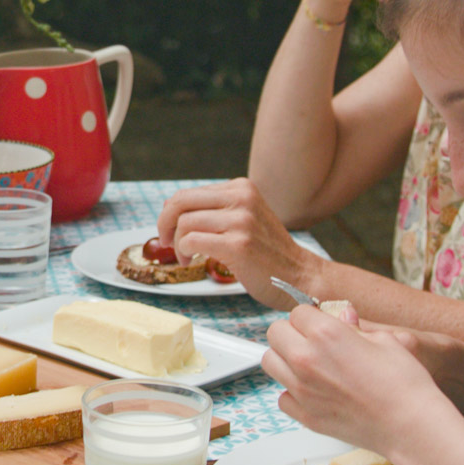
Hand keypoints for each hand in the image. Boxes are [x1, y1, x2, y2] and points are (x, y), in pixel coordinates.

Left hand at [156, 179, 323, 307]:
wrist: (299, 276)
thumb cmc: (267, 253)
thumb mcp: (245, 218)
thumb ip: (214, 210)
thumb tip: (170, 207)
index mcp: (242, 188)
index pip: (189, 192)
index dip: (170, 212)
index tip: (168, 229)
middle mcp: (242, 198)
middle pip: (180, 202)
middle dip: (164, 223)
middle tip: (164, 240)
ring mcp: (241, 221)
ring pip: (184, 223)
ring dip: (176, 243)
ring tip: (186, 256)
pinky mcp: (238, 244)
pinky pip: (191, 241)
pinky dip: (184, 252)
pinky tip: (191, 261)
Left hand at [260, 304, 457, 459]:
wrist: (411, 426)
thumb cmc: (404, 383)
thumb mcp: (385, 340)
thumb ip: (355, 326)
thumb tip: (344, 316)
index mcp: (325, 334)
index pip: (297, 312)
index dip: (311, 316)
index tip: (321, 323)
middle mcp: (306, 359)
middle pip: (275, 333)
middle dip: (292, 333)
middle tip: (311, 341)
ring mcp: (302, 390)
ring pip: (270, 363)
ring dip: (285, 359)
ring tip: (310, 364)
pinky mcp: (304, 415)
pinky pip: (282, 396)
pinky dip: (293, 392)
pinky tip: (314, 391)